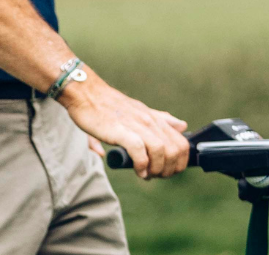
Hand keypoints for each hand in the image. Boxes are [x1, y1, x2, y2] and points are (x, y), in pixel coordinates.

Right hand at [59, 76, 187, 179]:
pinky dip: (141, 165)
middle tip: (156, 175)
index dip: (180, 162)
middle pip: (175, 150)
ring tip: (147, 175)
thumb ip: (161, 118)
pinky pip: (139, 151)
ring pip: (161, 151)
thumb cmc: (108, 106)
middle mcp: (149, 121)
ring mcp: (136, 125)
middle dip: (169, 169)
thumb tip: (182, 125)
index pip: (182, 143)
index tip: (168, 171)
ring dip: (156, 169)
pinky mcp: (121, 131)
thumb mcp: (139, 110)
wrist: (85, 94)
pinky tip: (138, 171)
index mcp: (154, 118)